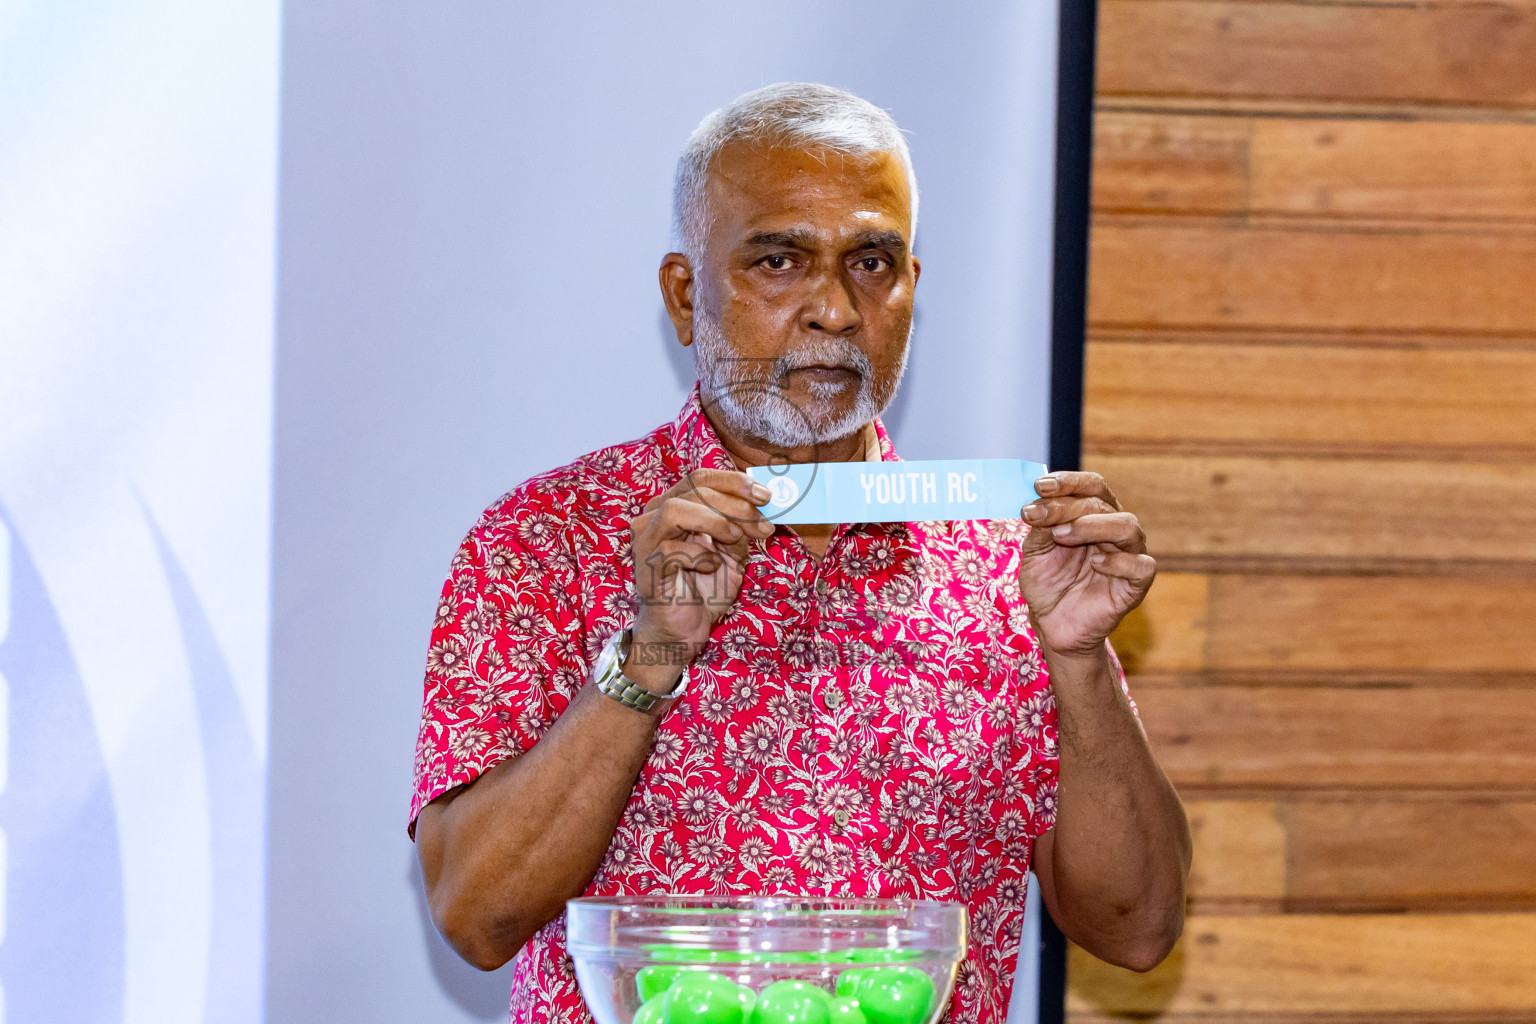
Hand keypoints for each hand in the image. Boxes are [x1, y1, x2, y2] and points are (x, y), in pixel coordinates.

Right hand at [627, 469, 774, 690]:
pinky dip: (701, 556)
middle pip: (694, 488)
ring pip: (676, 509)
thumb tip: (764, 504)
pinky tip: (711, 568)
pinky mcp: (646, 566)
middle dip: (735, 502)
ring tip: (735, 539)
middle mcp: (654, 516)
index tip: (765, 495)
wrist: (683, 631)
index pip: (701, 477)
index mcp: (674, 505)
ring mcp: (646, 540)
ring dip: (715, 521)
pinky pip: (674, 550)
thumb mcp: (731, 551)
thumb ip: (741, 526)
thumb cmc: (703, 590)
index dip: (734, 482)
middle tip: (762, 522)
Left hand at [1017, 471, 1154, 659]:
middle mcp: (1115, 529)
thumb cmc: (1047, 582)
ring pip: (1127, 527)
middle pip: (1102, 504)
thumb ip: (1040, 526)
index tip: (1040, 485)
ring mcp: (1129, 555)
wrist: (1051, 623)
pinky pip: (1142, 566)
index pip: (1091, 486)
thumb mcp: (1034, 550)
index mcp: (1094, 515)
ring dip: (1091, 526)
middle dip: (1067, 506)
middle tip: (1037, 516)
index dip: (1068, 481)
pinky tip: (1096, 563)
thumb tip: (1038, 502)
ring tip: (1061, 536)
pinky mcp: (1136, 584)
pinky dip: (1119, 562)